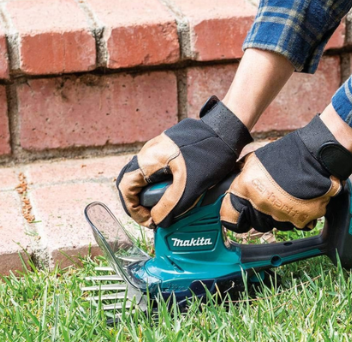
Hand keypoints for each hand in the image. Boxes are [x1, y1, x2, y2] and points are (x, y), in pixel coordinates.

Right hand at [116, 97, 252, 227]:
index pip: (126, 188)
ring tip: (164, 206)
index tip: (149, 220)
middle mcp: (149, 151)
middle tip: (153, 216)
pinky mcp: (171, 147)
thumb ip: (171, 205)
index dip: (133, 209)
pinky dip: (160, 183)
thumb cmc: (209, 154)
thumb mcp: (190, 186)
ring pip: (145, 175)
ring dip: (151, 192)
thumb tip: (158, 220)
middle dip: (139, 202)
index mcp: (148, 159)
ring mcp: (159, 147)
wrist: (226, 130)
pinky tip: (175, 191)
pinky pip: (158, 168)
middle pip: (132, 182)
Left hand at [220, 114, 351, 232]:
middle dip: (264, 213)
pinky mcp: (301, 219)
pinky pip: (296, 223)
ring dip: (283, 214)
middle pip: (257, 222)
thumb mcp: (258, 159)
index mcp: (247, 188)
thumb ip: (245, 177)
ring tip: (293, 195)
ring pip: (277, 224)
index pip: (229, 216)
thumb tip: (237, 188)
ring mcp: (281, 214)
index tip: (241, 214)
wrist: (320, 153)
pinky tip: (304, 200)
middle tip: (276, 196)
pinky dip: (300, 215)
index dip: (236, 214)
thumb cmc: (291, 152)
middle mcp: (262, 204)